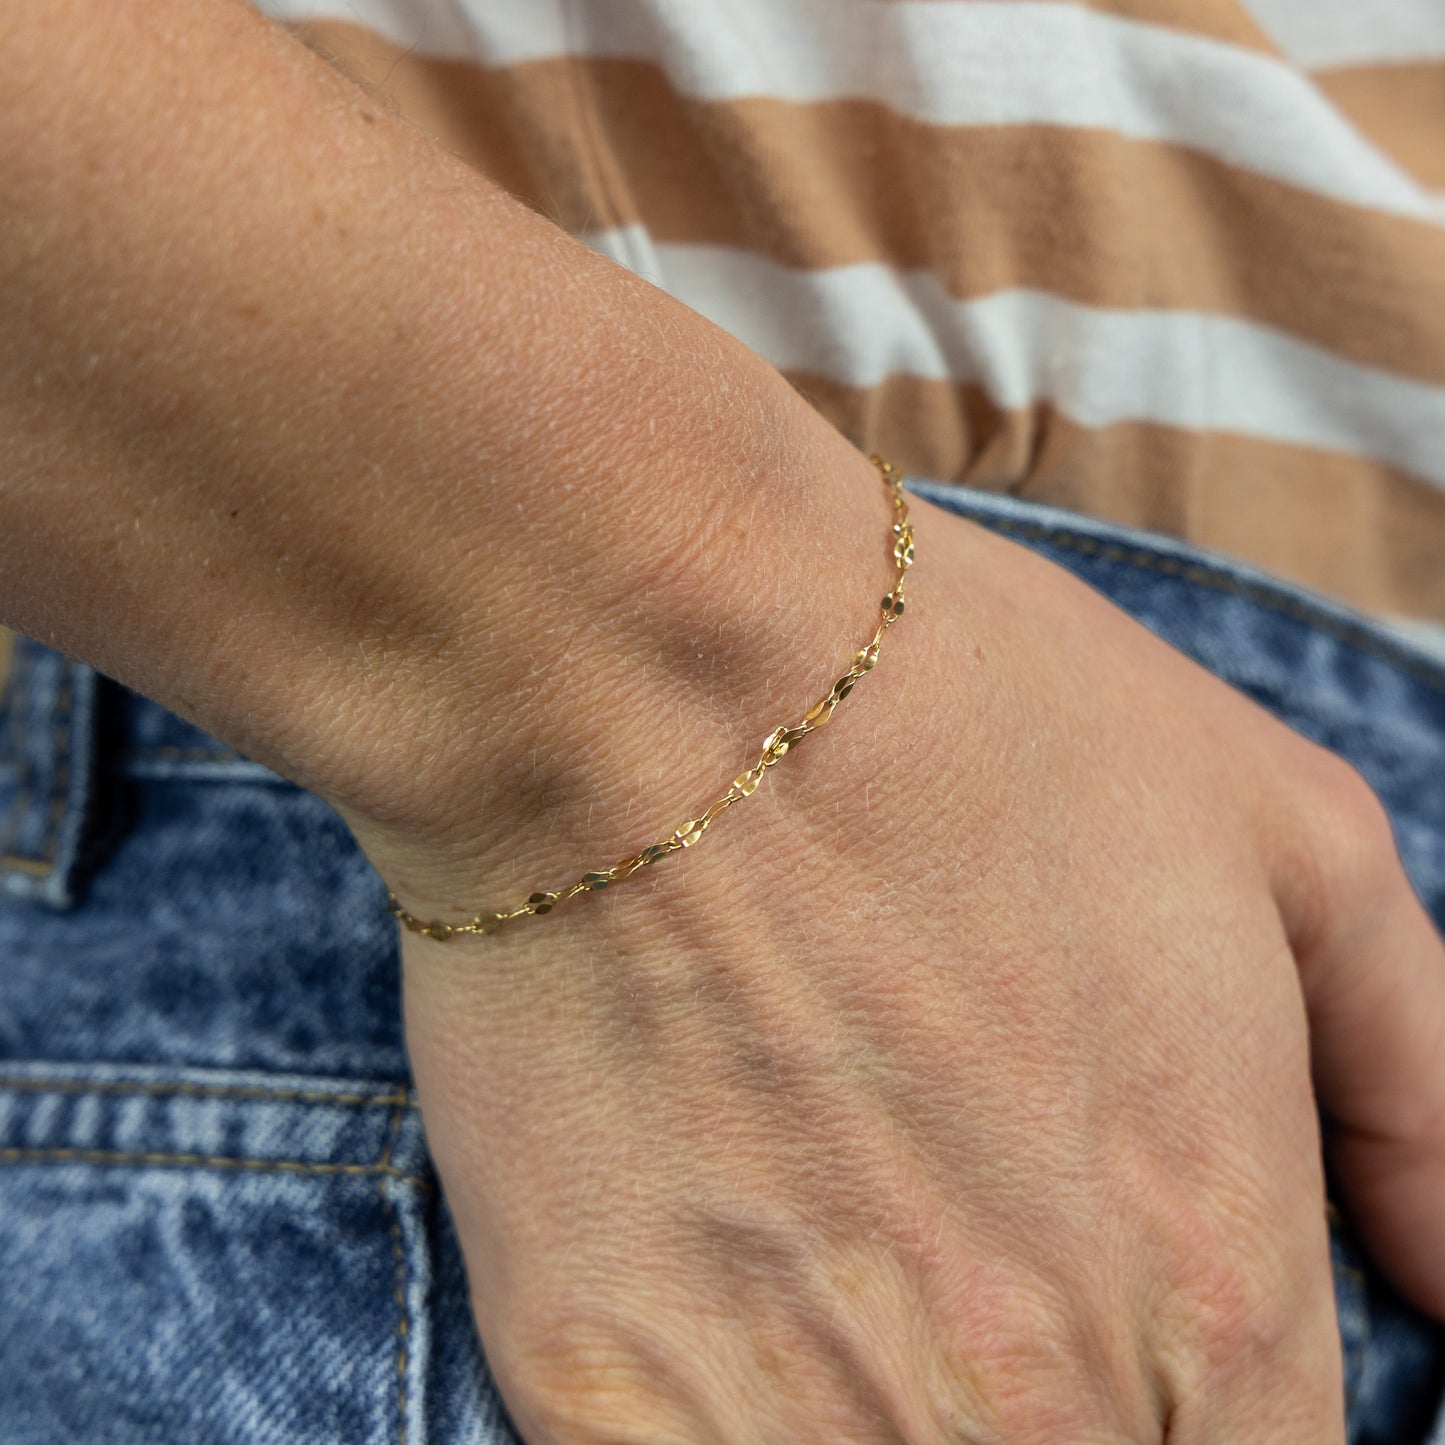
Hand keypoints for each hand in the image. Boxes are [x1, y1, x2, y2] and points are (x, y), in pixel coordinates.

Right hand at [342, 433, 1444, 1442]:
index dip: (1198, 1414)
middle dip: (1045, 1404)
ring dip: (875, 1406)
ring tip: (829, 1234)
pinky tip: (716, 1278)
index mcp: (1211, 1284)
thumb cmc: (954, 710)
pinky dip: (721, 1410)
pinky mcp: (594, 1389)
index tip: (1126, 1334)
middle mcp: (1023, 1401)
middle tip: (951, 1242)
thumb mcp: (1279, 832)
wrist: (647, 663)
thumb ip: (1428, 1090)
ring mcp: (792, 1413)